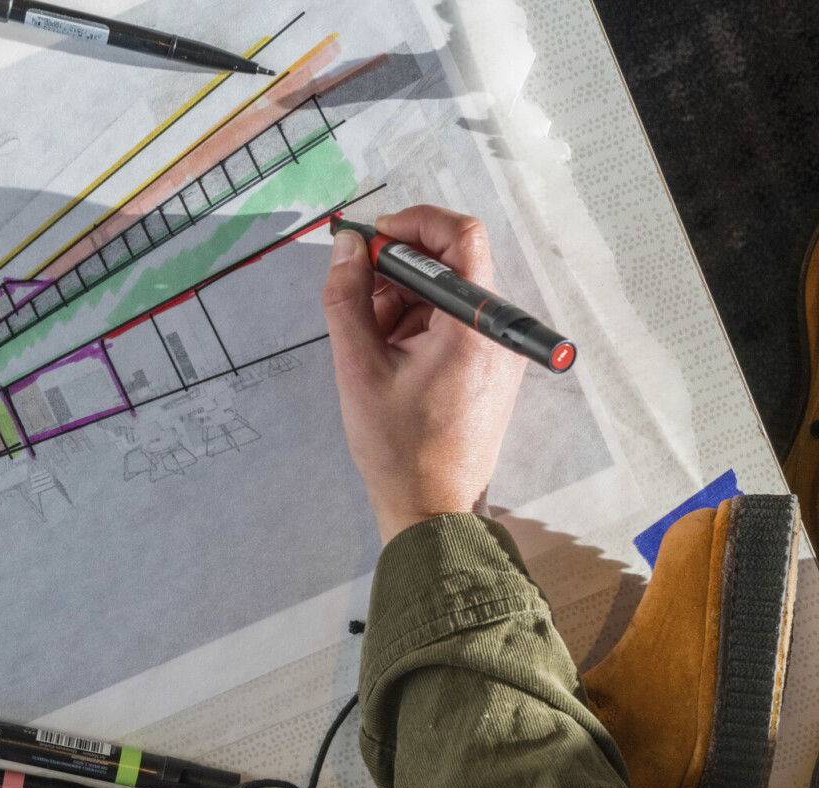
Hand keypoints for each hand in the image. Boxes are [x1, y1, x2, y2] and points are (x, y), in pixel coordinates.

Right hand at [323, 205, 525, 544]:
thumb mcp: (358, 368)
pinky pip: (452, 325)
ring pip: (446, 296)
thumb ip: (346, 299)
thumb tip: (346, 248)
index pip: (460, 237)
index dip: (413, 224)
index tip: (373, 238)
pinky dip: (416, 328)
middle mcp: (495, 331)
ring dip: (402, 305)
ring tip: (371, 346)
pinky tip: (390, 360)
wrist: (432, 508)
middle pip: (449, 266)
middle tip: (358, 306)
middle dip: (397, 275)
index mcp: (473, 325)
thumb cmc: (399, 449)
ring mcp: (496, 351)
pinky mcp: (489, 368)